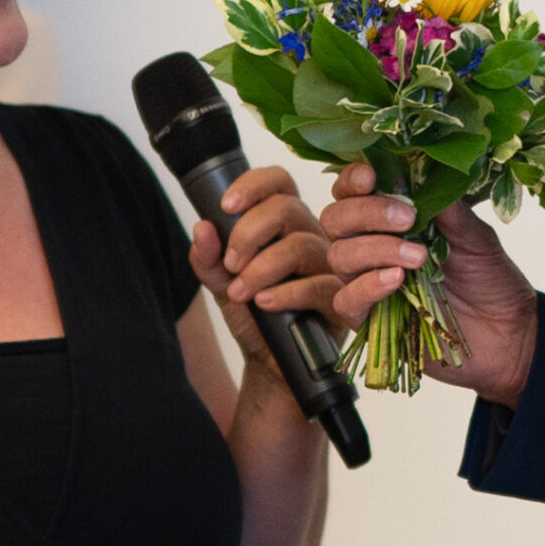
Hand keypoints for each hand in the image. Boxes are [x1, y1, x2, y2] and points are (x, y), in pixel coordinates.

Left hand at [188, 167, 340, 376]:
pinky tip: (263, 303)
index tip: (225, 206)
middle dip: (249, 233)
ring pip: (300, 246)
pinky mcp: (342, 297)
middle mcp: (311, 235)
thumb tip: (202, 228)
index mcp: (285, 223)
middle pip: (287, 208)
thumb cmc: (253, 315)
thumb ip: (208, 258)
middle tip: (229, 264)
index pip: (278, 182)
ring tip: (239, 292)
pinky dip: (284, 293)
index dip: (253, 185)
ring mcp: (330, 265)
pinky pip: (318, 284)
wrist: (271, 363)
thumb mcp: (221, 284)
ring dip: (261, 268)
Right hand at [321, 164, 539, 405]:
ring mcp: (366, 283)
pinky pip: (347, 300)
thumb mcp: (476, 237)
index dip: (352, 181)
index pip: (352, 192)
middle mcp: (371, 246)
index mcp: (391, 219)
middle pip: (336, 220)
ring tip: (417, 257)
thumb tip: (424, 173)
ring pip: (340, 256)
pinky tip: (395, 280)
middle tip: (407, 218)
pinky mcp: (369, 320)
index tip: (371, 176)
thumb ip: (447, 209)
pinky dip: (367, 286)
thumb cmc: (489, 279)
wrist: (508, 332)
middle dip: (366, 213)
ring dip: (376, 250)